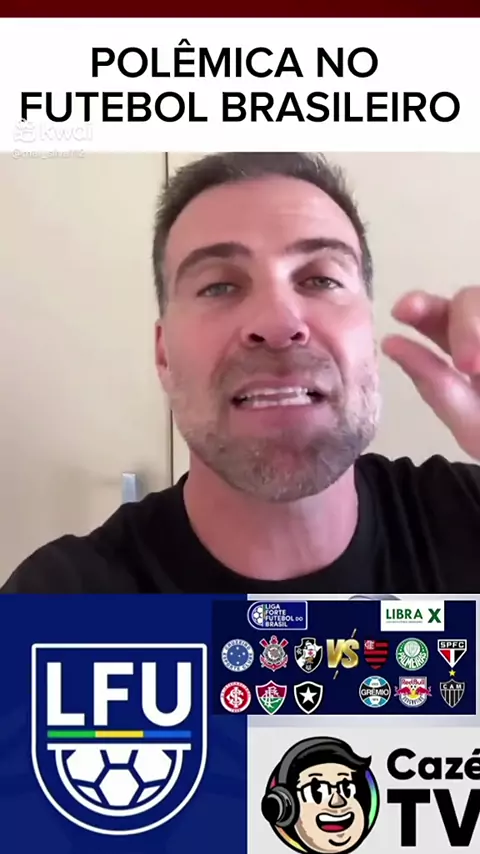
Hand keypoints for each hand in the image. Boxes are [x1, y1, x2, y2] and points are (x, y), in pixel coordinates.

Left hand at [381, 287, 479, 460]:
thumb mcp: (470, 423)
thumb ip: (435, 385)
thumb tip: (390, 342)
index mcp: (467, 351)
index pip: (438, 317)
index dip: (421, 306)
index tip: (402, 312)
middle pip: (471, 300)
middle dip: (465, 326)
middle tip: (468, 365)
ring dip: (479, 332)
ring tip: (478, 368)